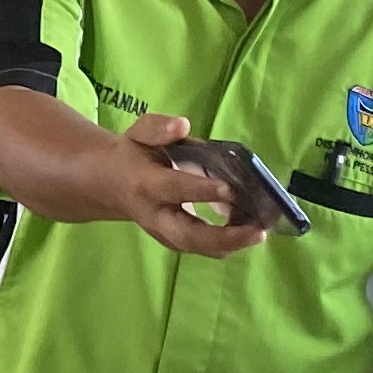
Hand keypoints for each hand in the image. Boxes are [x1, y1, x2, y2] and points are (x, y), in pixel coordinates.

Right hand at [115, 113, 269, 258]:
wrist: (111, 184)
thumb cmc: (133, 155)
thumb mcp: (138, 134)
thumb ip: (158, 128)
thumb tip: (183, 126)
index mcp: (146, 184)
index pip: (175, 189)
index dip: (202, 191)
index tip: (231, 189)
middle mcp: (155, 215)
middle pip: (188, 235)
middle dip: (223, 237)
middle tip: (257, 231)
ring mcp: (164, 233)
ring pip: (198, 246)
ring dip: (231, 244)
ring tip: (260, 232)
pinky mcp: (175, 240)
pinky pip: (202, 247)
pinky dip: (228, 242)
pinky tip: (251, 230)